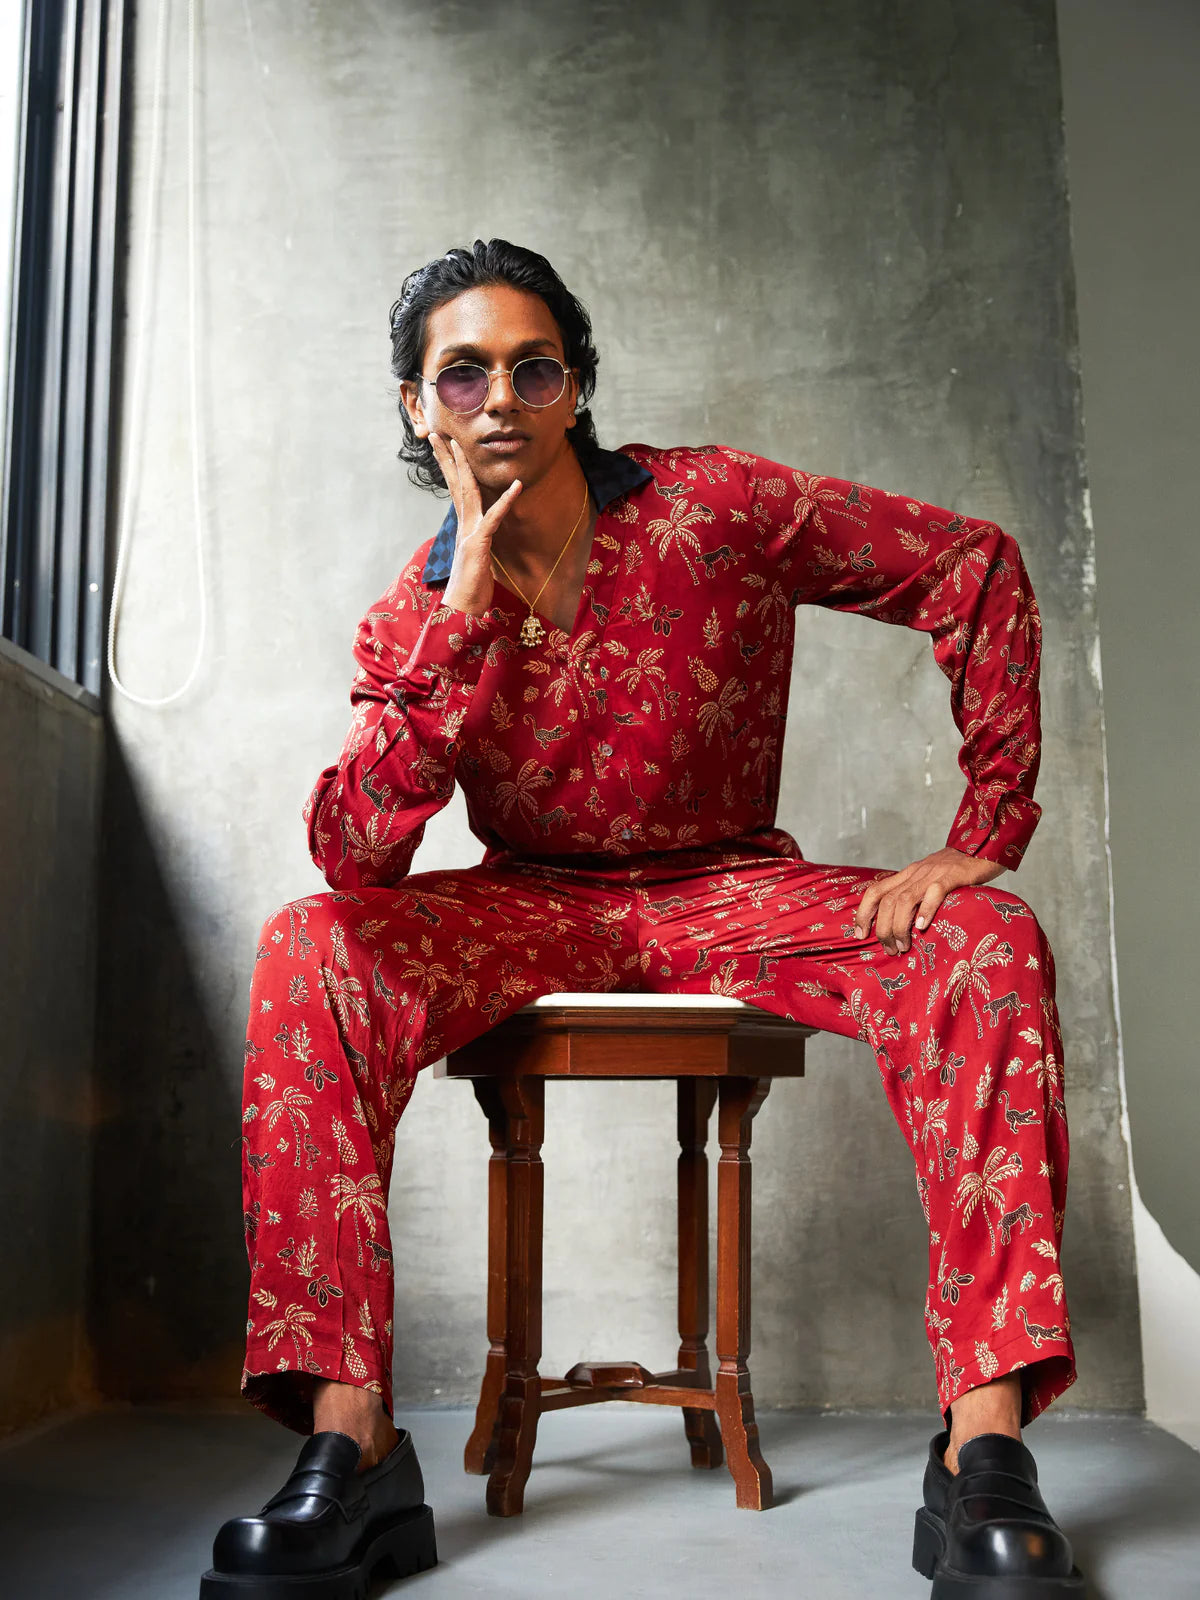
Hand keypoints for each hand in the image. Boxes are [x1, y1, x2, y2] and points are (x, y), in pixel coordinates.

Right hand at [429, 431, 522, 615]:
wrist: (461, 610)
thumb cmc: (471, 587)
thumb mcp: (477, 558)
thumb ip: (478, 541)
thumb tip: (478, 534)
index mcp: (463, 526)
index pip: (454, 489)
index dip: (448, 465)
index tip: (442, 443)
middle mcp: (463, 525)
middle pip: (454, 484)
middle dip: (446, 457)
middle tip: (436, 433)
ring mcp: (469, 534)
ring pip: (466, 493)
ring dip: (465, 467)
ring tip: (461, 444)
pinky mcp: (479, 545)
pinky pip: (494, 518)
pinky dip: (506, 500)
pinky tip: (517, 485)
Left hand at [853, 846, 1006, 954]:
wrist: (984, 846)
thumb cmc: (959, 870)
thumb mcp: (930, 879)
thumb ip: (917, 896)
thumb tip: (905, 925)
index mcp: (908, 874)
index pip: (875, 891)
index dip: (863, 912)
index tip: (860, 934)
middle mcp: (916, 873)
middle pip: (887, 901)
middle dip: (883, 929)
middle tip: (890, 949)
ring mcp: (933, 874)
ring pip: (905, 900)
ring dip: (900, 927)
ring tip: (903, 946)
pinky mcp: (953, 875)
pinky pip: (935, 892)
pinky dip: (926, 910)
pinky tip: (922, 927)